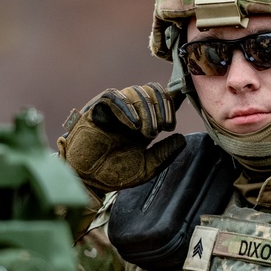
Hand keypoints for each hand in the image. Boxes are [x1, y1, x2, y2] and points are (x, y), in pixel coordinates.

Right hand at [57, 83, 185, 193]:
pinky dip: (127, 107)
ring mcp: (114, 110)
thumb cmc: (114, 175)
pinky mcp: (97, 109)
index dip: (172, 99)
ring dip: (147, 110)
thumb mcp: (146, 168)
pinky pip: (114, 96)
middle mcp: (131, 113)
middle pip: (151, 91)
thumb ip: (164, 154)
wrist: (88, 180)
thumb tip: (182, 139)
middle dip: (162, 106)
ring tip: (148, 133)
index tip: (180, 104)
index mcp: (144, 123)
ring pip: (135, 91)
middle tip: (163, 128)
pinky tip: (134, 124)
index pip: (161, 100)